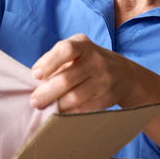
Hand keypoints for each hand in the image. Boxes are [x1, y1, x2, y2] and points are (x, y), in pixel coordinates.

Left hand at [29, 34, 159, 151]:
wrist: (125, 75)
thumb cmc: (89, 61)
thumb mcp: (76, 52)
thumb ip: (56, 61)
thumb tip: (34, 81)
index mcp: (83, 45)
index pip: (66, 50)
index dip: (48, 63)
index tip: (35, 75)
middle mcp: (96, 61)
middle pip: (67, 79)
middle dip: (46, 92)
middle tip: (34, 101)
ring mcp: (103, 80)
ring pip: (74, 97)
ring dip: (55, 105)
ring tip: (43, 108)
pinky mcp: (107, 97)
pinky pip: (83, 108)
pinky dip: (68, 113)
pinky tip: (58, 114)